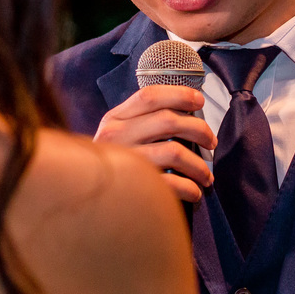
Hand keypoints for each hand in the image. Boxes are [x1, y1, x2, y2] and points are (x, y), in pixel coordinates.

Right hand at [93, 86, 215, 201]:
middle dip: (199, 129)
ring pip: (174, 152)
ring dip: (199, 165)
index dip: (179, 94)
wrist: (83, 199)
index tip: (199, 100)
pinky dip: (189, 188)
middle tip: (211, 142)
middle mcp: (116, 136)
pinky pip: (170, 184)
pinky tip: (194, 192)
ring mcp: (124, 162)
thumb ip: (142, 120)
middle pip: (168, 120)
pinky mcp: (131, 188)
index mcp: (115, 119)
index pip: (150, 96)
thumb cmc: (112, 165)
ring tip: (206, 175)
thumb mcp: (118, 135)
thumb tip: (187, 110)